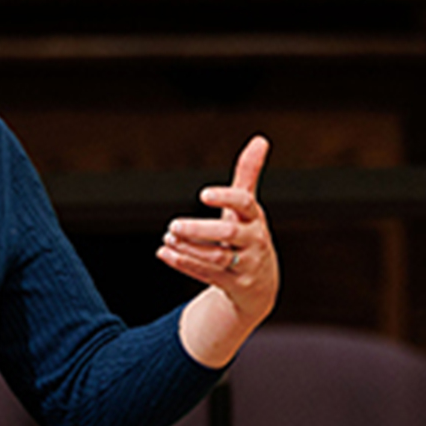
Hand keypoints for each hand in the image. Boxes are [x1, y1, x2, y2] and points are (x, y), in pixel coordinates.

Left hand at [156, 136, 279, 366]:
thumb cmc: (248, 236)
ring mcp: (245, 266)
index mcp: (254, 219)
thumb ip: (248, 174)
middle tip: (173, 224)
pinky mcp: (234, 286)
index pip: (245, 205)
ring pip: (216, 258)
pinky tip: (164, 252)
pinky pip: (207, 275)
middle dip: (199, 230)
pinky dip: (184, 263)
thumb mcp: (248, 207)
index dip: (226, 198)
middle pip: (228, 235)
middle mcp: (253, 242)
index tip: (203, 194)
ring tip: (167, 237)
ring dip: (188, 248)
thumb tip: (260, 139)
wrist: (262, 285)